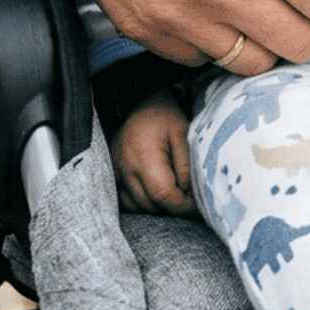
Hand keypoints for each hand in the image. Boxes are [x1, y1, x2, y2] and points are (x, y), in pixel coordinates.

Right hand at [110, 90, 196, 214]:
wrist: (138, 103)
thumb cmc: (164, 117)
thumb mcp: (183, 134)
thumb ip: (186, 166)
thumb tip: (189, 194)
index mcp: (144, 157)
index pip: (163, 195)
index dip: (183, 206)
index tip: (197, 203)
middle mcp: (125, 169)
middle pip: (151, 205)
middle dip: (173, 206)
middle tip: (190, 196)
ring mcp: (115, 173)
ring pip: (139, 207)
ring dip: (159, 205)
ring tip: (174, 190)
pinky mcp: (112, 174)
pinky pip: (127, 201)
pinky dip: (143, 202)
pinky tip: (156, 191)